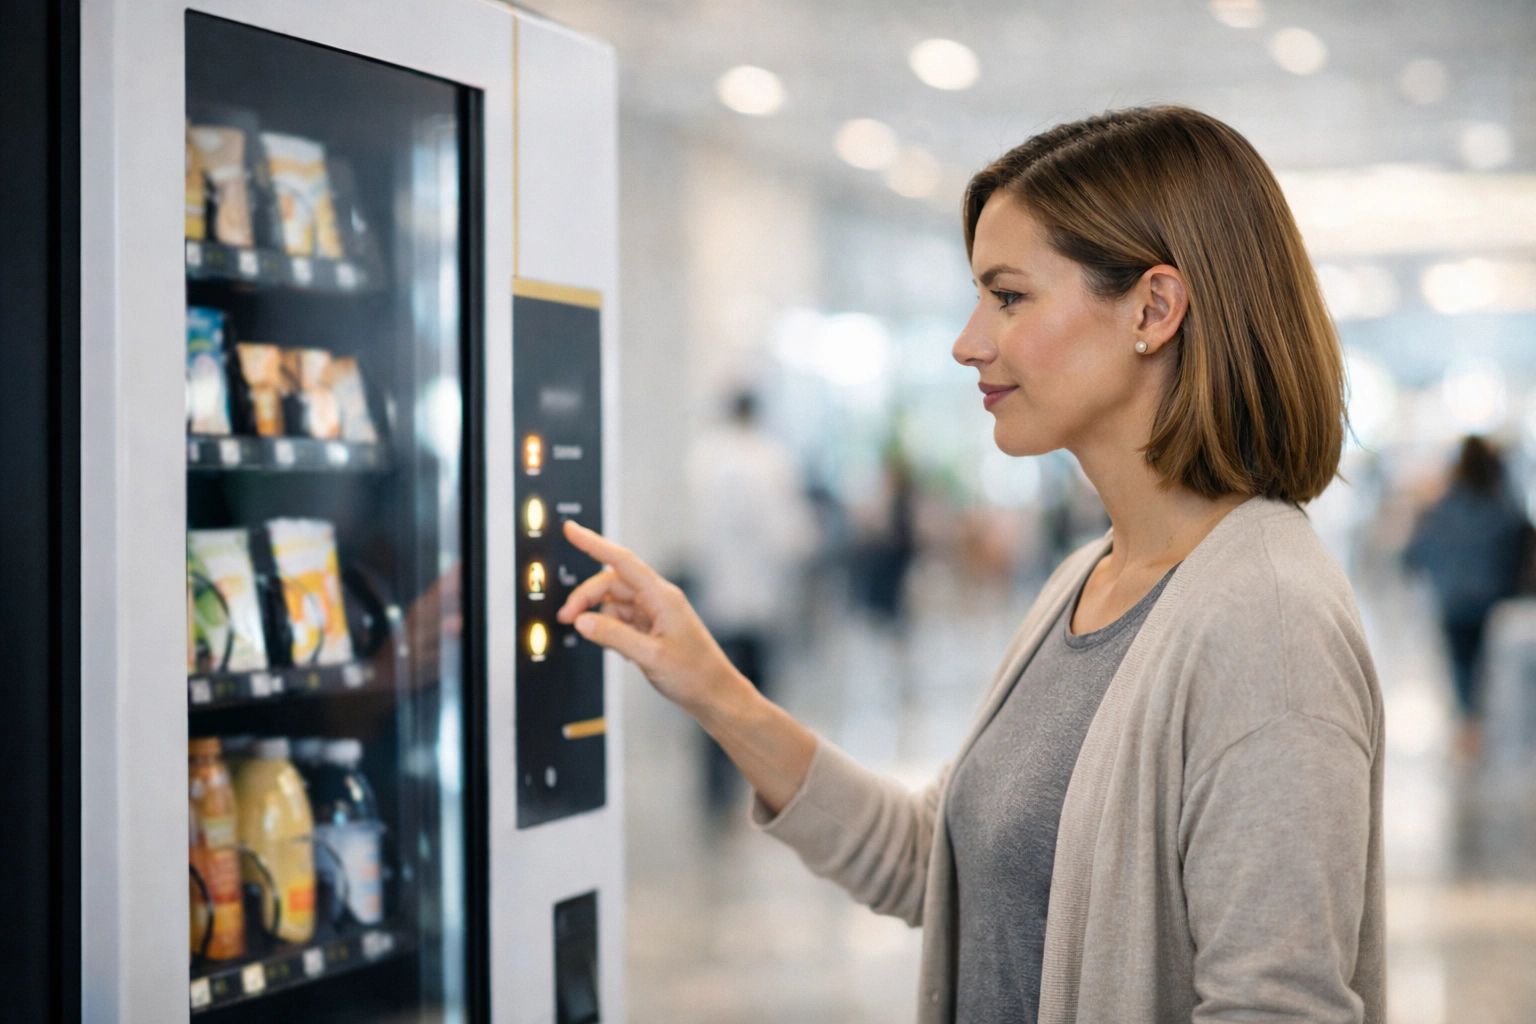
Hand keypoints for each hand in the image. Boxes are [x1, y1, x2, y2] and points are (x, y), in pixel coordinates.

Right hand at [556, 520, 741, 714]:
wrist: (715, 694)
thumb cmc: (694, 674)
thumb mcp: (650, 656)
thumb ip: (613, 636)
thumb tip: (582, 621)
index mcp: (662, 597)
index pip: (621, 561)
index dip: (593, 544)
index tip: (571, 530)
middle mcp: (658, 600)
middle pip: (611, 584)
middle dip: (585, 598)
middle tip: (567, 619)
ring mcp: (655, 614)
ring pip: (614, 603)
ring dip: (598, 617)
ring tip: (595, 639)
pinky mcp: (652, 629)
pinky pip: (621, 620)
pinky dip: (610, 630)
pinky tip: (617, 649)